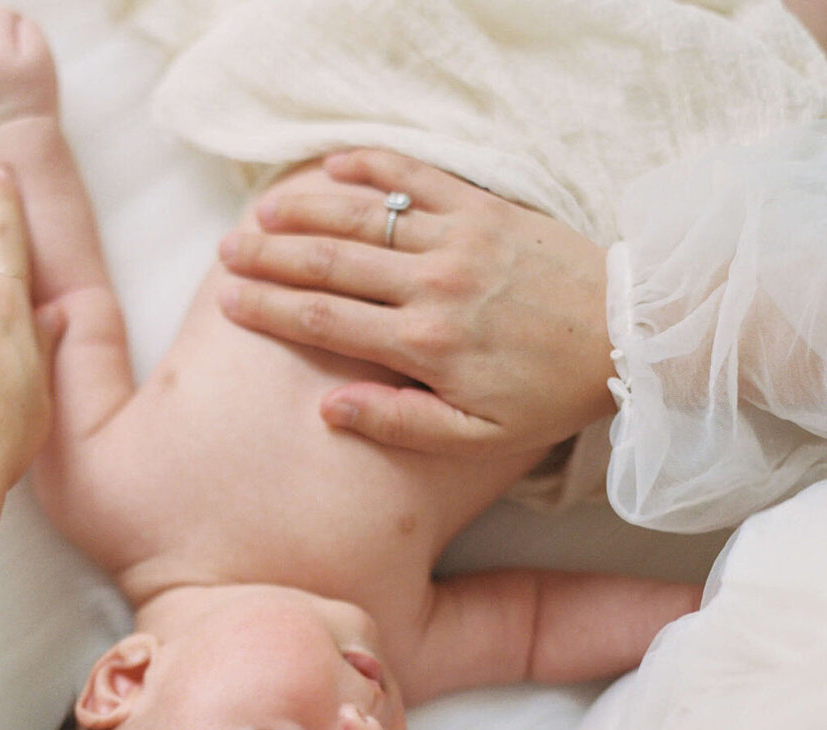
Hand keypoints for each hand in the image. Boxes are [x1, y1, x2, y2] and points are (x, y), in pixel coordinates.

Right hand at [218, 150, 614, 458]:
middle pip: (331, 264)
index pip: (326, 324)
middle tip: (226, 254)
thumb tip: (329, 409)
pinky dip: (373, 166)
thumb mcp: (476, 438)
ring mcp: (460, 239)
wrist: (629, 336)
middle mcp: (434, 286)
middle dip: (270, 257)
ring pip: (366, 215)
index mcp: (426, 347)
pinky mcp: (487, 207)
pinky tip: (333, 164)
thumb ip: (399, 424)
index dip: (270, 311)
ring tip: (261, 212)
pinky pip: (419, 176)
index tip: (227, 303)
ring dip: (306, 209)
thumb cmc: (549, 396)